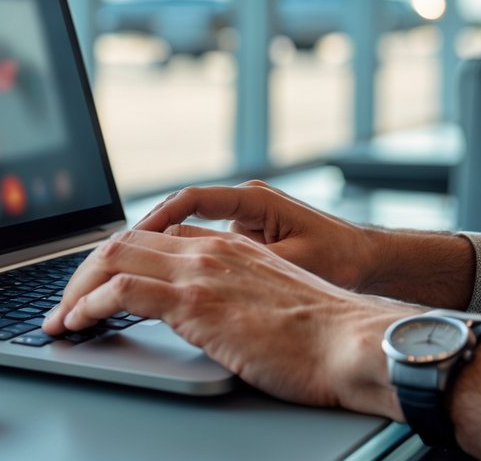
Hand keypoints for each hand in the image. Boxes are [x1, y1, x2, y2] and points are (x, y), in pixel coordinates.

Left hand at [42, 226, 416, 414]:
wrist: (352, 343)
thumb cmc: (323, 336)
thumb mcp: (272, 300)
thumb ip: (237, 294)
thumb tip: (214, 315)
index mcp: (228, 246)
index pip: (152, 236)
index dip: (114, 260)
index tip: (93, 286)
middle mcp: (209, 249)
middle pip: (123, 242)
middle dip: (83, 272)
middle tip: (64, 304)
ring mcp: (201, 272)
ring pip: (114, 259)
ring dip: (76, 289)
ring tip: (61, 319)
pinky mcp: (195, 302)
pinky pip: (121, 292)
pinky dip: (88, 306)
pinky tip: (77, 324)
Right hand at [134, 180, 376, 290]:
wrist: (369, 261)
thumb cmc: (340, 259)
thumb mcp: (294, 262)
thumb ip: (250, 259)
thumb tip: (204, 268)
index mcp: (253, 200)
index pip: (190, 200)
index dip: (156, 220)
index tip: (132, 240)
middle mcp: (243, 203)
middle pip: (178, 211)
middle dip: (143, 235)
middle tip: (110, 260)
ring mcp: (242, 219)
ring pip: (185, 227)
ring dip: (156, 248)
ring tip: (123, 272)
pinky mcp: (244, 237)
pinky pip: (199, 241)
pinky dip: (177, 257)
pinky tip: (158, 281)